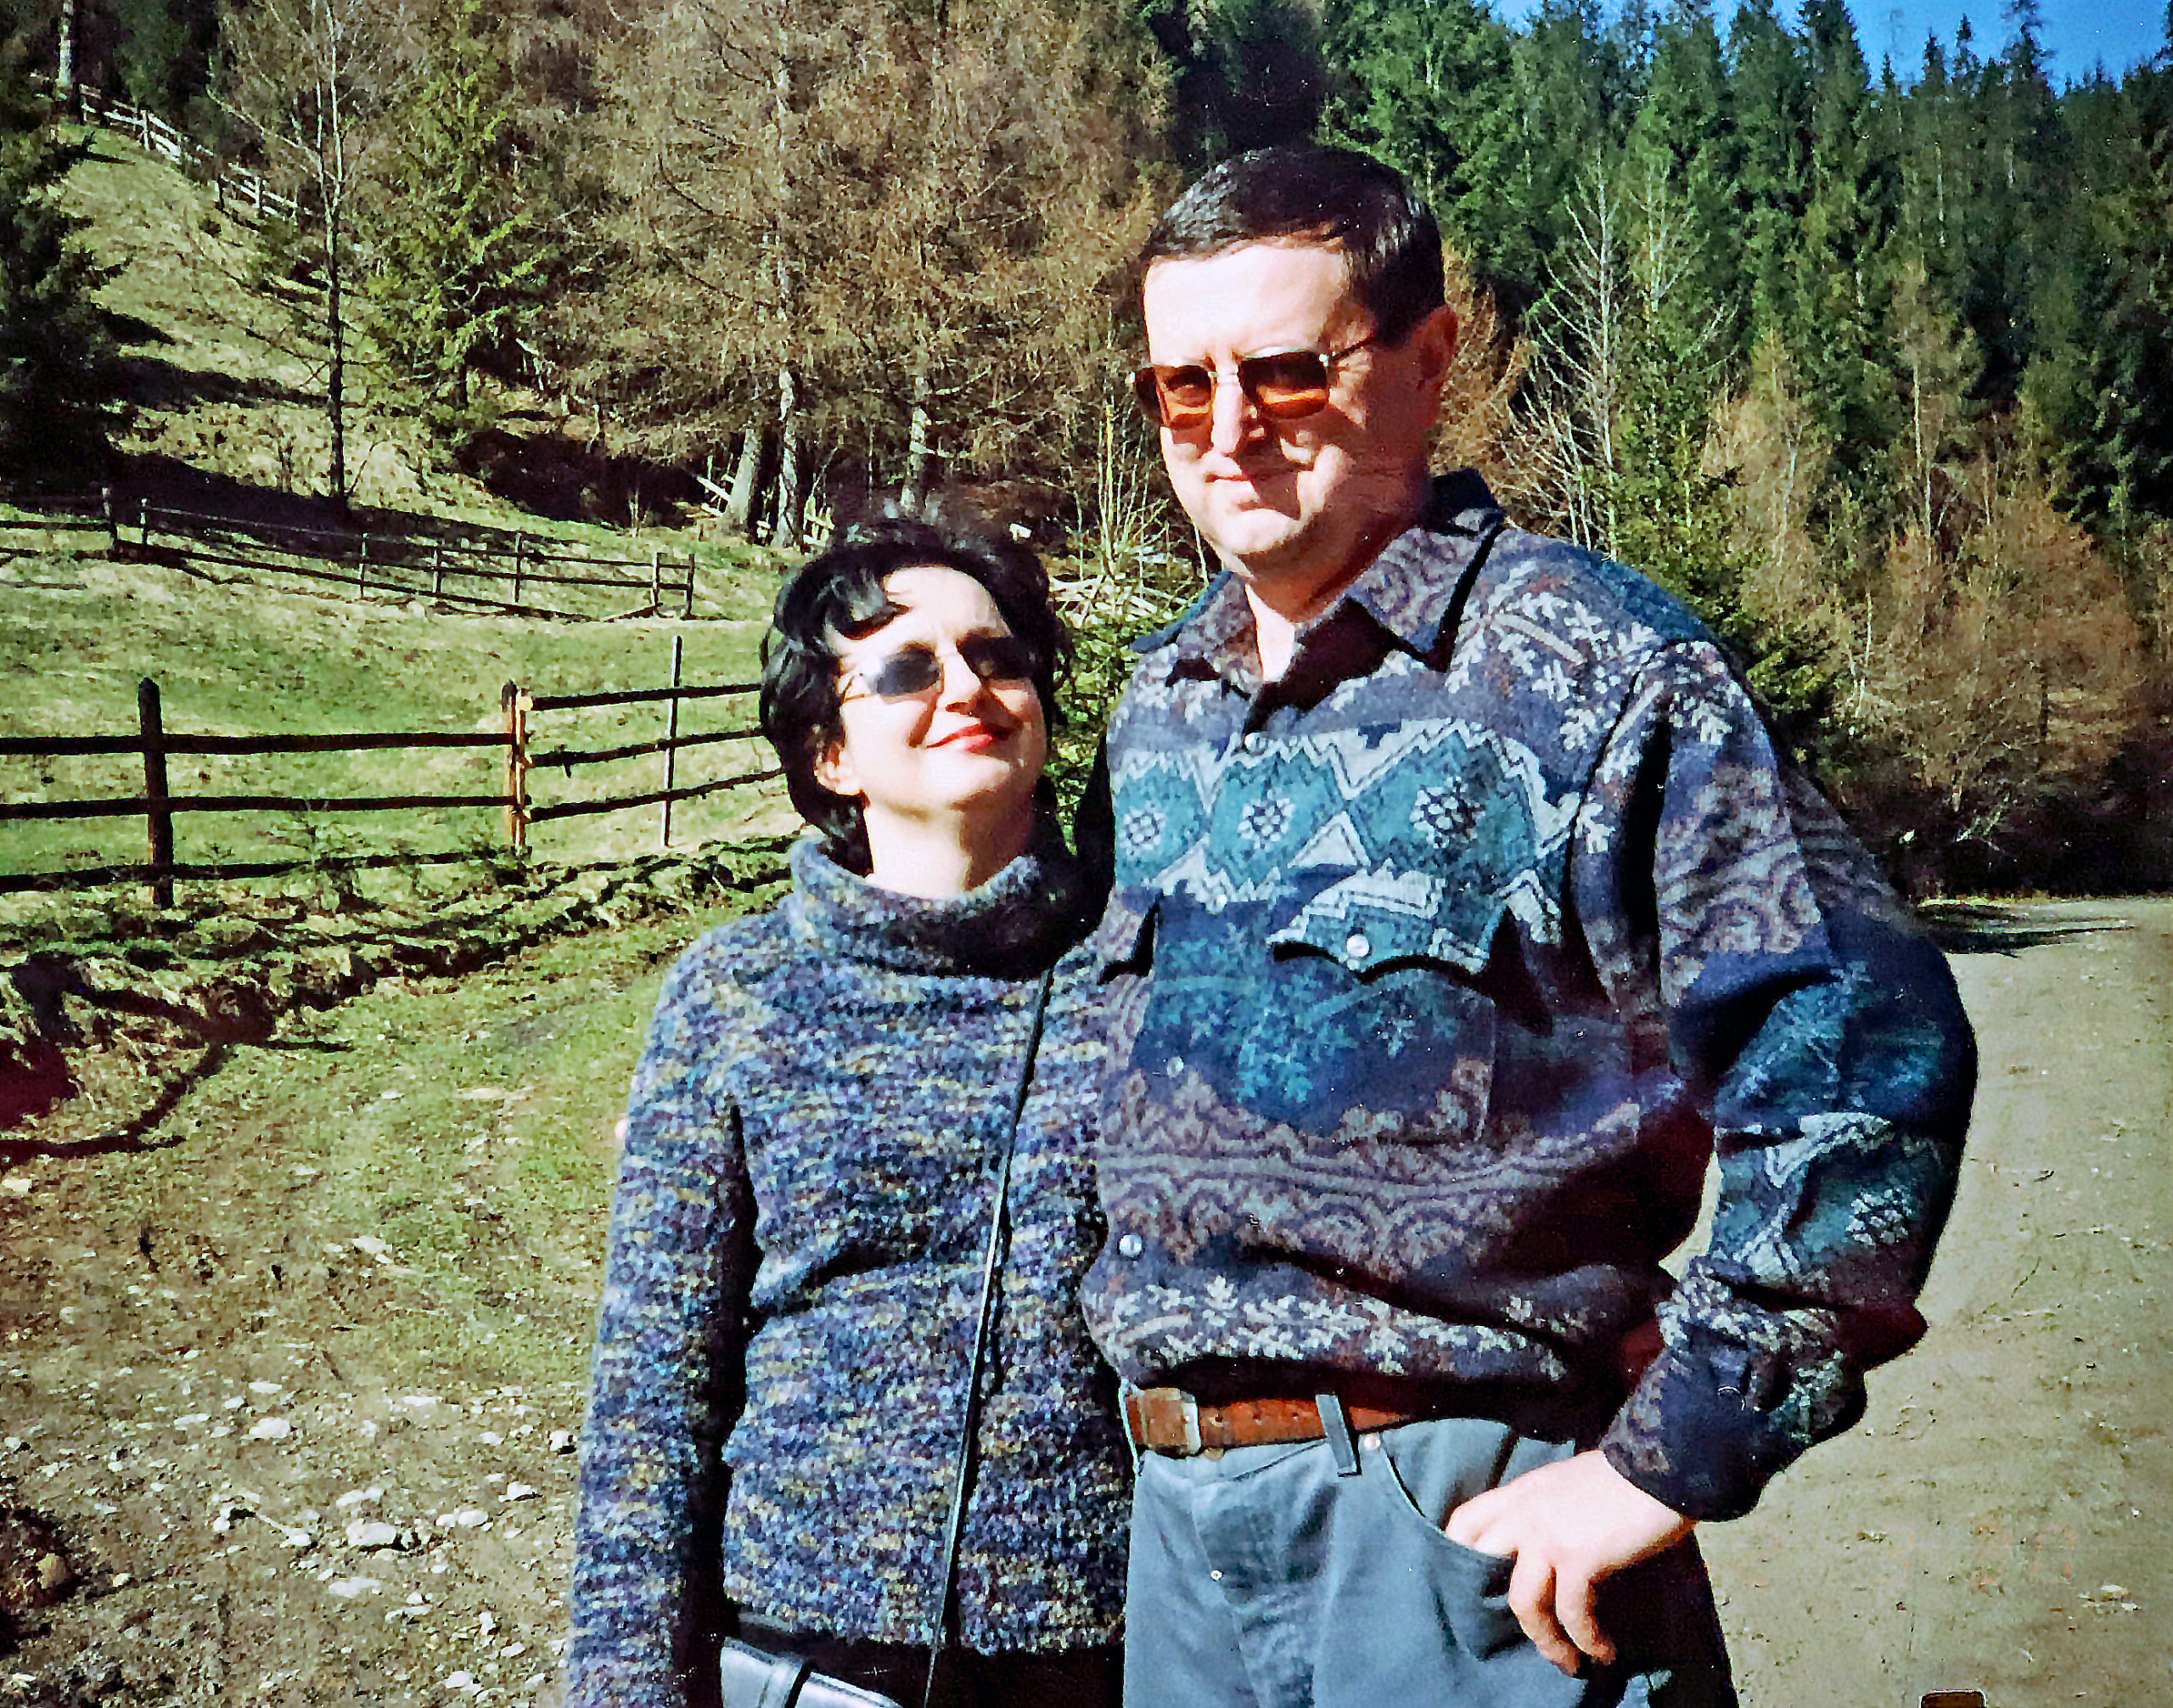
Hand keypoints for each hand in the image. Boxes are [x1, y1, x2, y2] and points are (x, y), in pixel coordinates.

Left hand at [1442, 1449, 1693, 1675]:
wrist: (1661, 1467)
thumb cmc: (1625, 1476)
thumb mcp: (1567, 1485)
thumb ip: (1547, 1511)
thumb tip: (1548, 1551)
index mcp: (1520, 1492)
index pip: (1465, 1522)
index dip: (1460, 1555)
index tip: (1473, 1585)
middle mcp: (1524, 1512)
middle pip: (1481, 1566)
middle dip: (1492, 1607)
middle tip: (1524, 1634)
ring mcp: (1547, 1535)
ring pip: (1523, 1603)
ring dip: (1547, 1641)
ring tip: (1569, 1662)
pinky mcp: (1578, 1557)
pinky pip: (1572, 1613)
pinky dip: (1587, 1640)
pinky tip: (1603, 1652)